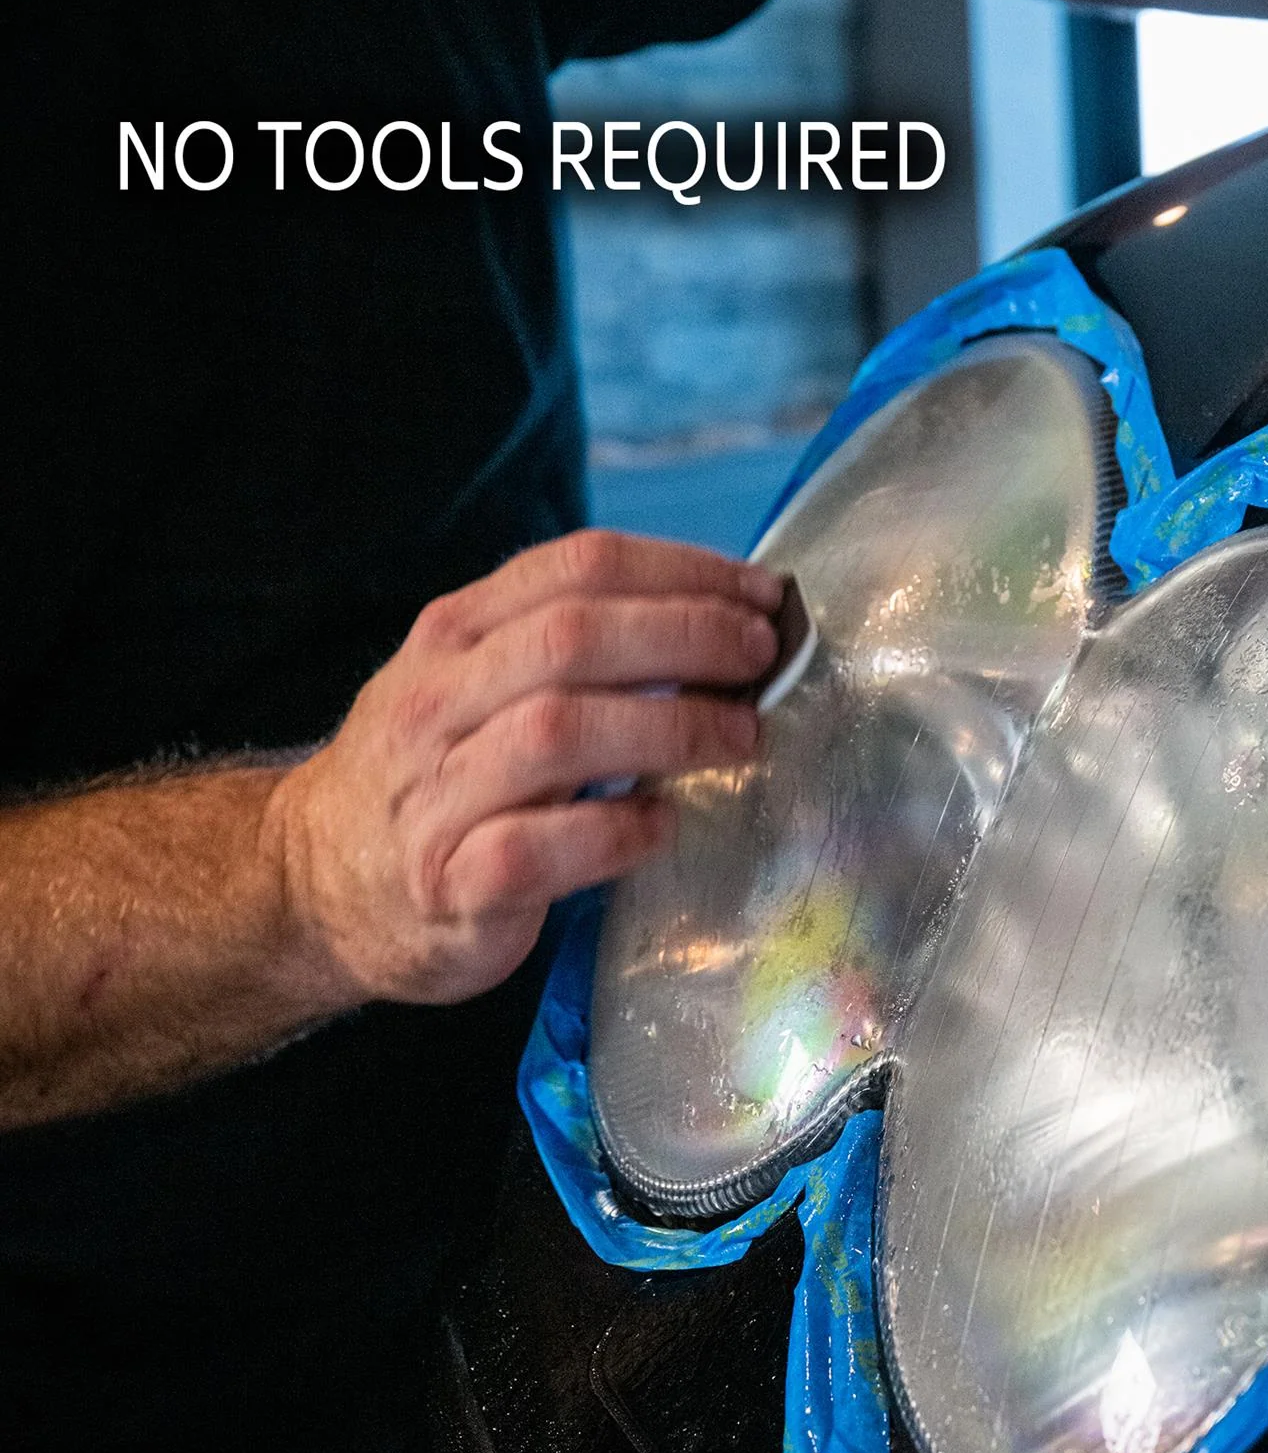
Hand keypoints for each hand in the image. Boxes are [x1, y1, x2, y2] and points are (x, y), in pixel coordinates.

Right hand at [266, 530, 781, 1006]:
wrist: (318, 883)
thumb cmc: (438, 773)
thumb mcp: (479, 681)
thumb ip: (575, 647)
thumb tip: (725, 621)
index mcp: (457, 633)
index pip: (576, 568)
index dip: (683, 571)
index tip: (763, 594)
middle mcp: (438, 700)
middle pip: (572, 638)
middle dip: (686, 637)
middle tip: (762, 658)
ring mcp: (436, 794)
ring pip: (556, 733)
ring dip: (668, 729)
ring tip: (740, 737)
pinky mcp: (449, 884)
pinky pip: (537, 849)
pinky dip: (613, 833)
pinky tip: (662, 825)